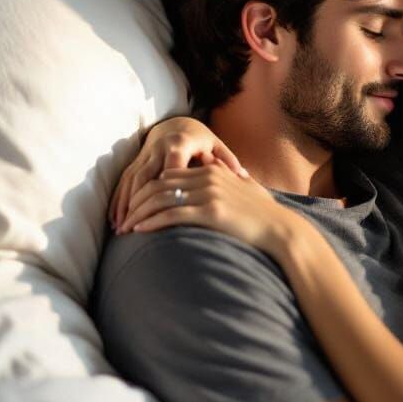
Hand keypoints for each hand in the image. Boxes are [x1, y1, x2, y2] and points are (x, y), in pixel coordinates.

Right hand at [110, 117, 245, 231]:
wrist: (178, 124)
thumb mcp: (217, 146)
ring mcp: (145, 154)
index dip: (170, 186)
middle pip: (148, 176)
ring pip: (133, 181)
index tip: (169, 209)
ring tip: (122, 228)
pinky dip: (119, 199)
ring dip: (125, 205)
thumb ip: (228, 160)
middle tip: (135, 226)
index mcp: (181, 143)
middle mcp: (159, 147)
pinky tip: (115, 218)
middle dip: (140, 202)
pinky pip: (124, 181)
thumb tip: (244, 174)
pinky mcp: (136, 161)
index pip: (174, 166)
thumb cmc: (202, 141)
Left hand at [118, 159, 287, 253]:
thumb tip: (225, 182)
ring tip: (125, 227)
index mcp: (213, 171)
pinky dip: (152, 222)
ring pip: (162, 199)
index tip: (133, 205)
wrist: (280, 229)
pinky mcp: (210, 212)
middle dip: (136, 202)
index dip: (147, 190)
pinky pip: (172, 214)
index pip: (169, 175)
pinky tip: (140, 230)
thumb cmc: (264, 215)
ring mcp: (209, 194)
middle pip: (160, 185)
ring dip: (139, 214)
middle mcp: (208, 178)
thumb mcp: (245, 191)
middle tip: (122, 218)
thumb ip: (231, 182)